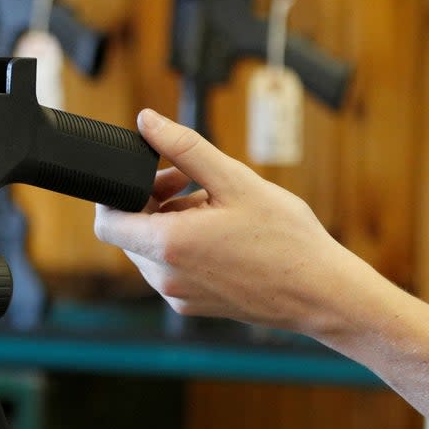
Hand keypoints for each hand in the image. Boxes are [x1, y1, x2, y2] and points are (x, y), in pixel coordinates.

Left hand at [94, 109, 357, 334]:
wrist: (321, 293)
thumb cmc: (285, 238)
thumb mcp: (235, 180)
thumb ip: (184, 148)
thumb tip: (146, 121)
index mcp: (167, 245)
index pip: (107, 222)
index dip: (121, 193)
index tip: (154, 176)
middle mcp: (163, 276)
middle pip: (129, 232)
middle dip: (150, 202)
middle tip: (187, 182)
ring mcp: (175, 295)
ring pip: (149, 251)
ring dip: (168, 223)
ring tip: (211, 207)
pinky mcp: (189, 307)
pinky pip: (169, 270)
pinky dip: (182, 247)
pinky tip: (219, 235)